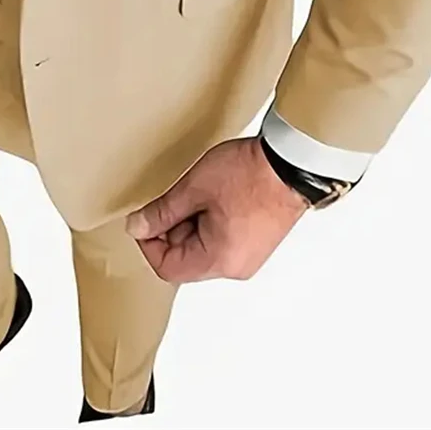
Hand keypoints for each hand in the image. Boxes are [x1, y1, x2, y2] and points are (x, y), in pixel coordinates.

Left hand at [125, 137, 308, 282]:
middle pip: (186, 259)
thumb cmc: (249, 174)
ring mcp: (249, 256)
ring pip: (204, 248)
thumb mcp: (195, 188)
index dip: (149, 242)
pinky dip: (211, 221)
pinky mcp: (257, 242)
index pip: (168, 267)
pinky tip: (216, 195)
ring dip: (192, 223)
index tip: (145, 218)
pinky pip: (222, 241)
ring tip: (201, 191)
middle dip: (173, 229)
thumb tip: (137, 227)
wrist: (293, 162)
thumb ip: (162, 211)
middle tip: (177, 195)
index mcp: (219, 261)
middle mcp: (236, 267)